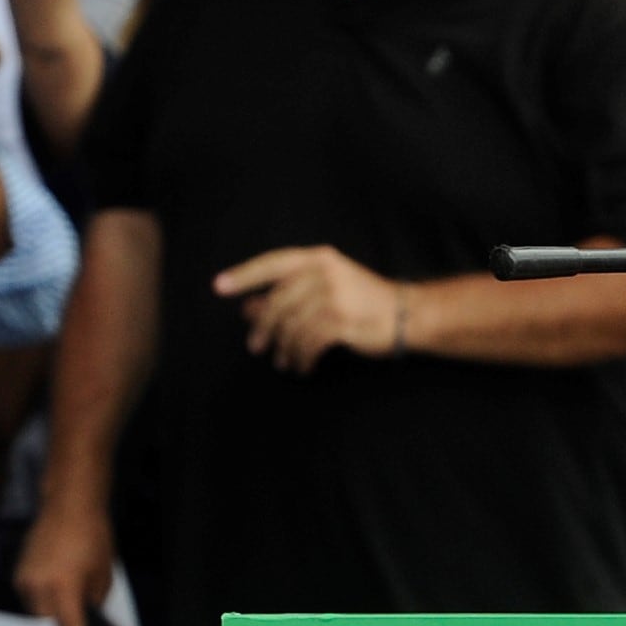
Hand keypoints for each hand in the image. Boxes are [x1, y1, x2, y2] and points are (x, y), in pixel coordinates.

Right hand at [16, 500, 114, 625]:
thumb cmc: (94, 539)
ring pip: (36, 617)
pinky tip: (53, 613)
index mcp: (64, 589)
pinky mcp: (19, 576)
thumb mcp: (102, 577)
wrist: (68, 505)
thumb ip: (91, 604)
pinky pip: (32, 602)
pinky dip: (44, 610)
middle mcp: (38, 589)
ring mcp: (24, 582)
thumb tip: (84, 625)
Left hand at [213, 245, 402, 373]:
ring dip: (284, 349)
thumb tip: (248, 309)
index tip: (219, 287)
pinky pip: (308, 343)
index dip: (244, 275)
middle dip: (263, 329)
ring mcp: (334, 296)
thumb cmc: (363, 301)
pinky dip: (301, 358)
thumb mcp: (326, 290)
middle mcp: (324, 273)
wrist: (406, 313)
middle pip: (278, 303)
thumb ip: (288, 295)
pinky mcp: (342, 321)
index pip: (272, 264)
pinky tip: (303, 366)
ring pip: (291, 327)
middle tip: (256, 348)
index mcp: (318, 259)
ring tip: (285, 362)